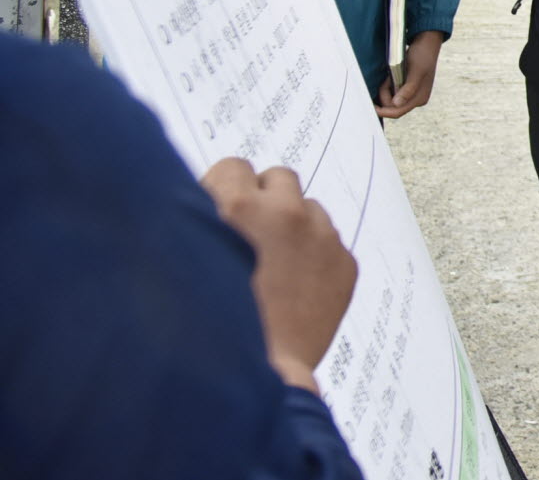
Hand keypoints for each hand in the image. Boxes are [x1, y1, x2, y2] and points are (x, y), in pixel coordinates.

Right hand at [199, 159, 357, 392]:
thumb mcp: (187, 264)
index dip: (224, 190)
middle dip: (263, 200)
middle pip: (277, 178)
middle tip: (248, 236)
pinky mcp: (345, 263)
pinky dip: (314, 255)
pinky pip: (330, 241)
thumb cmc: (208, 327)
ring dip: (292, 225)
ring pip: (308, 207)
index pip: (233, 166)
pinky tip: (293, 287)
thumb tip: (206, 202)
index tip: (222, 211)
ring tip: (272, 265)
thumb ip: (199, 224)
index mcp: (238, 209)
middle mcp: (285, 214)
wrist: (256, 376)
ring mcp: (321, 237)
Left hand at [375, 30, 443, 118]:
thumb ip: (407, 89)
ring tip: (391, 75)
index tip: (371, 106)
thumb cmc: (422, 56)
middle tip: (387, 79)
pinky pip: (393, 93)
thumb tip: (397, 104)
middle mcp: (416, 99)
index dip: (383, 111)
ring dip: (386, 89)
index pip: (398, 112)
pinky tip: (392, 77)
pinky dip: (389, 86)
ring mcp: (412, 94)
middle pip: (392, 106)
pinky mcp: (407, 89)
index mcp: (419, 98)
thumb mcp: (415, 71)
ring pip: (391, 99)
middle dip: (385, 94)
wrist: (426, 44)